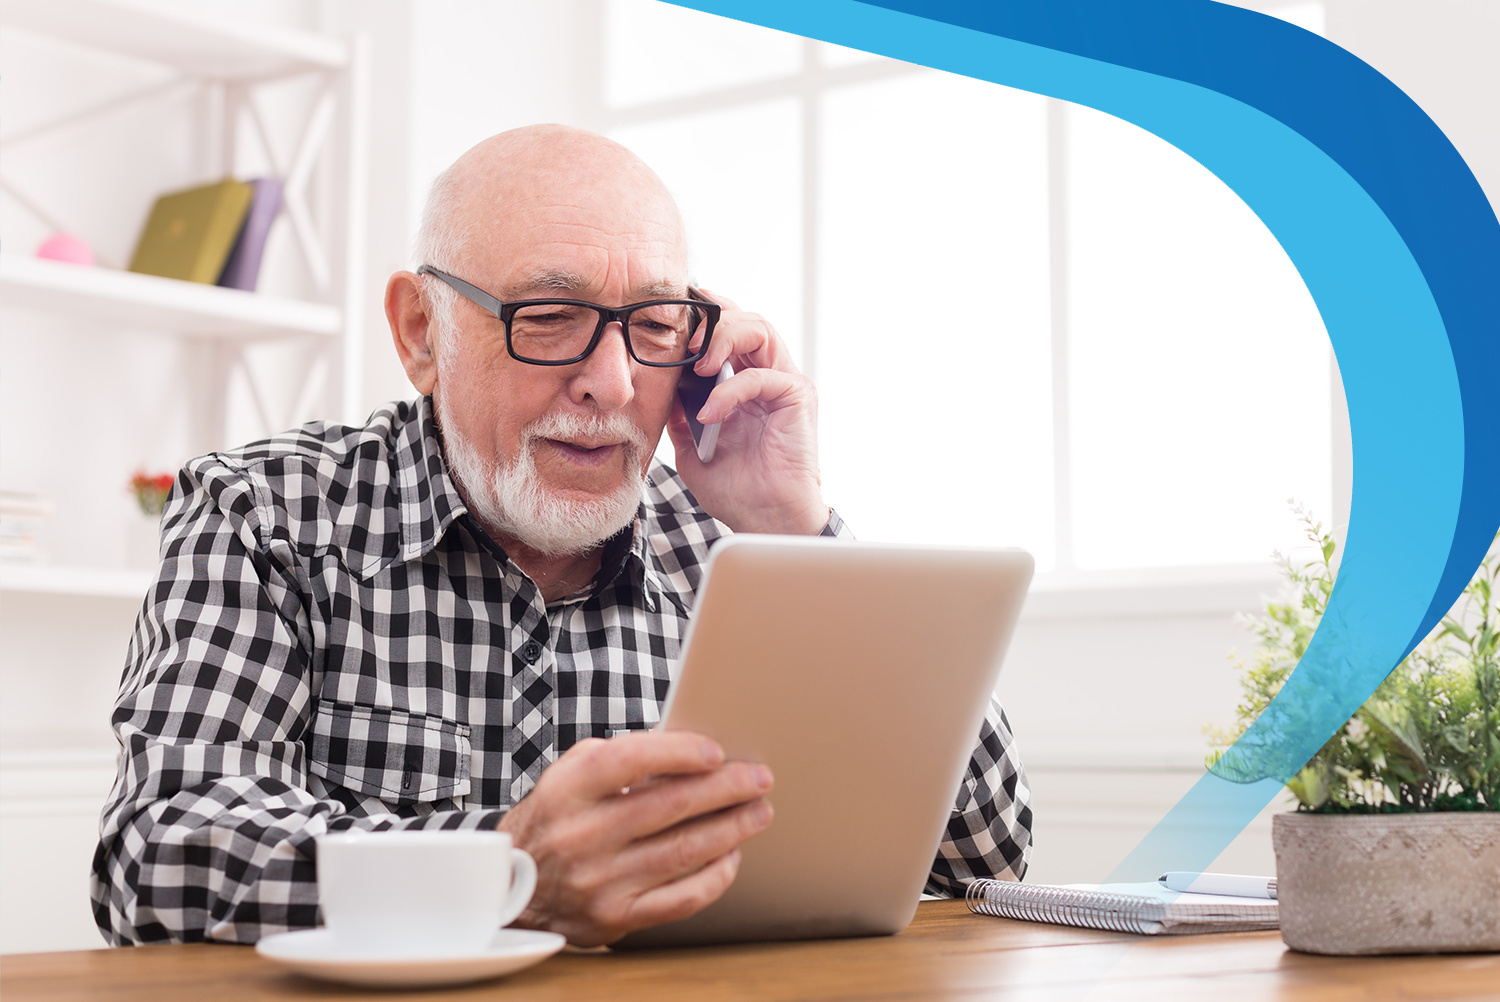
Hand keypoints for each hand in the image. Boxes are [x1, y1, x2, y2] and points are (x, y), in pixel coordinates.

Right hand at [497, 730, 773, 945]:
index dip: (678, 753)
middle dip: (724, 789)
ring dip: (731, 829)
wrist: (516, 886)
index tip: (716, 751)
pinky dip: (714, 876)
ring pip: (681, 851)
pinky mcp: (616, 916)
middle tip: (759, 778)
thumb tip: (692, 750)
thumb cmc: (558, 817)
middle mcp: (581, 836)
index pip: (629, 761)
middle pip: (668, 806)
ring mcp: (599, 881)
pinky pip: (680, 898)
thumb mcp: (571, 774)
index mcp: (568, 791)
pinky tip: (731, 855)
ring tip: (758, 812)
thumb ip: (623, 756)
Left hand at [665, 290, 828, 534]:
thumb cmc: (736, 489)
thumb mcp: (691, 446)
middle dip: (714, 322)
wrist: (763, 519)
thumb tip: (659, 385)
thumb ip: (678, 413)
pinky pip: (761, 376)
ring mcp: (785, 384)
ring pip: (760, 330)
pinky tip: (711, 412)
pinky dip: (730, 390)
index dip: (709, 314)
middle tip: (688, 342)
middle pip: (747, 320)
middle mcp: (769, 376)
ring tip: (698, 366)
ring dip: (724, 340)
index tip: (680, 312)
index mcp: (745, 383)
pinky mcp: (797, 396)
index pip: (731, 331)